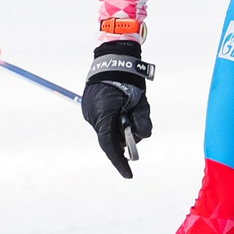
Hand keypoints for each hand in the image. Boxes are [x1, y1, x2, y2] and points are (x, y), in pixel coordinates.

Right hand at [82, 41, 155, 177]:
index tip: (129, 174)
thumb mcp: (141, 101)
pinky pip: (103, 122)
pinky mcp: (89, 107)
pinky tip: (123, 113)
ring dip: (120, 130)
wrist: (113, 59)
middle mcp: (93, 114)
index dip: (118, 161)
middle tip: (136, 138)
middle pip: (108, 139)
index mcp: (104, 113)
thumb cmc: (129, 80)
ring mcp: (89, 111)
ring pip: (106, 131)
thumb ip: (143, 120)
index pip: (108, 144)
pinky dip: (113, 123)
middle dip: (124, 142)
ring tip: (131, 112)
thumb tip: (144, 136)